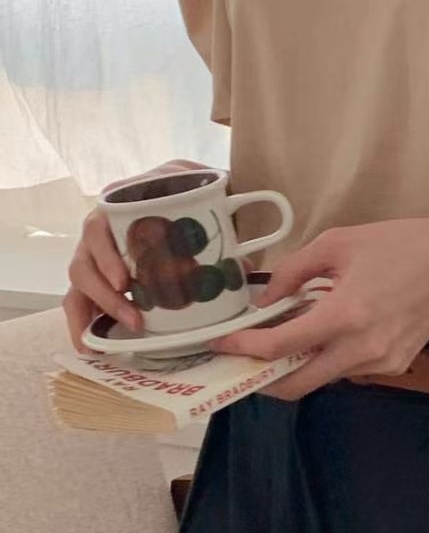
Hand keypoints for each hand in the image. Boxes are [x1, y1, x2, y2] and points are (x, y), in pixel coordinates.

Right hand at [63, 159, 215, 353]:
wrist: (193, 189)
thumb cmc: (193, 189)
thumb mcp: (204, 187)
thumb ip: (221, 214)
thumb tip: (243, 266)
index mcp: (120, 205)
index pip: (97, 227)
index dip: (106, 256)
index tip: (124, 281)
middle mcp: (101, 227)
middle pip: (84, 260)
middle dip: (103, 294)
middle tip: (134, 317)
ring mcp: (98, 251)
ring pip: (80, 281)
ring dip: (98, 309)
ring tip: (125, 330)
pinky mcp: (101, 273)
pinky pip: (81, 296)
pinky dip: (83, 320)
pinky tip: (90, 345)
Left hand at [206, 220, 428, 400]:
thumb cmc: (397, 244)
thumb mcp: (336, 243)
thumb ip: (292, 272)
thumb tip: (263, 303)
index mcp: (343, 315)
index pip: (277, 347)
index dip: (241, 349)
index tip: (220, 344)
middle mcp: (360, 350)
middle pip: (295, 386)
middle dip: (263, 378)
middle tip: (246, 360)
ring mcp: (381, 364)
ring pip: (323, 379)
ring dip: (299, 365)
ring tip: (292, 337)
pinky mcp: (396, 366)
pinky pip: (349, 371)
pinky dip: (331, 358)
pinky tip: (333, 333)